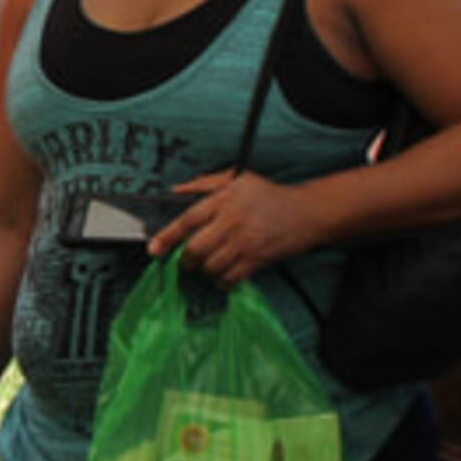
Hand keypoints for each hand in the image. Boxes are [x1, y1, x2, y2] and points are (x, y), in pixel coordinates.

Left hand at [150, 166, 324, 289]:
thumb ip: (205, 183)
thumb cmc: (269, 195)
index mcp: (224, 200)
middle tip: (186, 261)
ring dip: (204, 271)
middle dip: (186, 260)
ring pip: (211, 266)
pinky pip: (229, 278)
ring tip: (207, 266)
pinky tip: (223, 275)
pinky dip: (222, 281)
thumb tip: (175, 191)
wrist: (307, 212)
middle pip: (195, 249)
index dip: (167, 236)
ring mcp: (244, 242)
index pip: (188, 220)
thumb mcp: (238, 179)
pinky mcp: (257, 259)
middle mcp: (232, 222)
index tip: (153, 250)